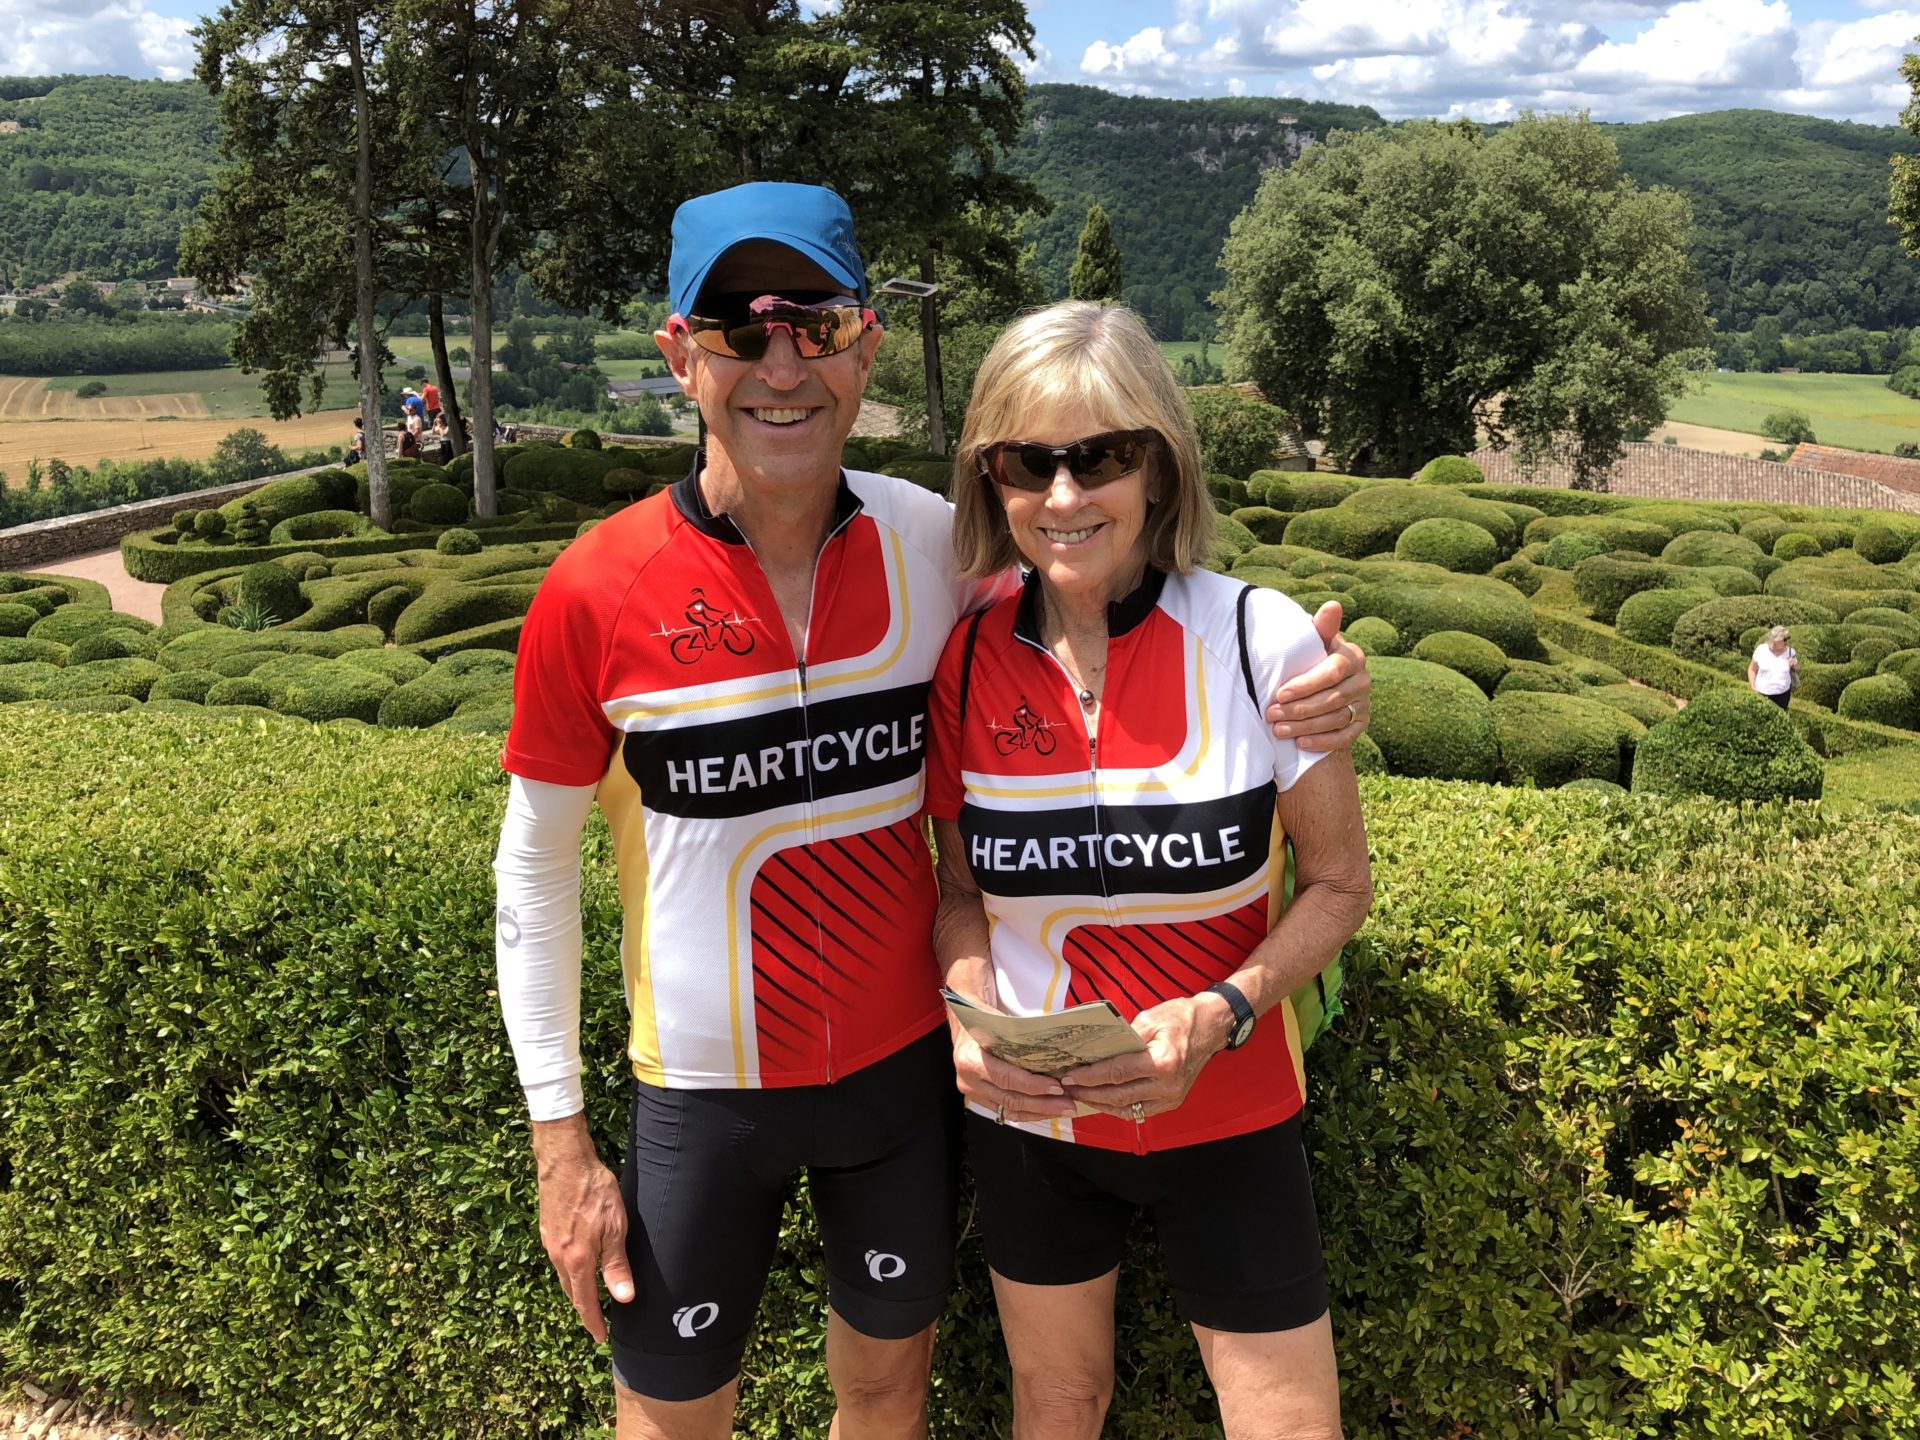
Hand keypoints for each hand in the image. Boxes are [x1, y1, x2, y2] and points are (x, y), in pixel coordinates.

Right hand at [531, 1115, 633, 1341]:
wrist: (565, 1161)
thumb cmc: (594, 1191)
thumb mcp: (615, 1228)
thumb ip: (617, 1265)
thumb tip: (624, 1298)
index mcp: (577, 1260)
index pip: (585, 1302)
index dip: (593, 1322)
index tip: (600, 1338)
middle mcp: (558, 1256)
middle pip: (571, 1292)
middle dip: (584, 1309)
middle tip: (597, 1321)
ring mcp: (549, 1243)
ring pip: (564, 1276)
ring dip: (576, 1290)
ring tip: (590, 1298)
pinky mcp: (547, 1230)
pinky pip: (559, 1261)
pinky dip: (570, 1272)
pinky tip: (579, 1266)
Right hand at [945, 981, 1076, 1123]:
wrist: (965, 1024)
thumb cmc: (984, 1019)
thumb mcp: (1000, 1024)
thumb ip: (1021, 1040)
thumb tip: (1056, 1052)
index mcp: (971, 1060)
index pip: (1006, 1078)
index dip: (1033, 1085)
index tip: (1057, 1087)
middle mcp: (968, 1080)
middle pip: (1009, 1099)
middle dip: (1042, 1104)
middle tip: (1067, 1104)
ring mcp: (972, 1092)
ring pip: (1009, 1110)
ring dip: (1039, 1112)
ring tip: (1062, 1109)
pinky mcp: (980, 1098)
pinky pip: (1006, 1111)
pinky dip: (1029, 1112)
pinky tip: (1047, 1110)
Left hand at [1057, 993, 1230, 1120]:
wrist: (1212, 1027)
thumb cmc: (1180, 1018)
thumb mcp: (1149, 1019)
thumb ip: (1122, 1038)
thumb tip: (1094, 1051)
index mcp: (1163, 1062)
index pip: (1117, 1074)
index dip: (1090, 1077)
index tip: (1070, 1076)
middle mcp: (1168, 1085)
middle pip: (1119, 1096)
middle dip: (1089, 1093)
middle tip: (1067, 1088)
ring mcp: (1172, 1097)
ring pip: (1128, 1109)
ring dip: (1101, 1104)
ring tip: (1079, 1095)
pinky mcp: (1172, 1102)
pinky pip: (1140, 1111)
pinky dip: (1119, 1107)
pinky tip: (1102, 1099)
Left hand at [1268, 600, 1370, 752]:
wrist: (1326, 685)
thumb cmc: (1313, 658)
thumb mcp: (1315, 643)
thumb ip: (1321, 627)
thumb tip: (1332, 605)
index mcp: (1353, 657)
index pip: (1331, 673)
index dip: (1305, 685)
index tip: (1279, 694)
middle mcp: (1363, 680)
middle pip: (1332, 699)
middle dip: (1299, 709)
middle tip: (1271, 714)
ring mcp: (1364, 704)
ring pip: (1336, 719)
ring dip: (1305, 727)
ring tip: (1278, 730)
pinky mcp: (1362, 724)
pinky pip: (1345, 738)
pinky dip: (1322, 742)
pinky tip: (1300, 744)